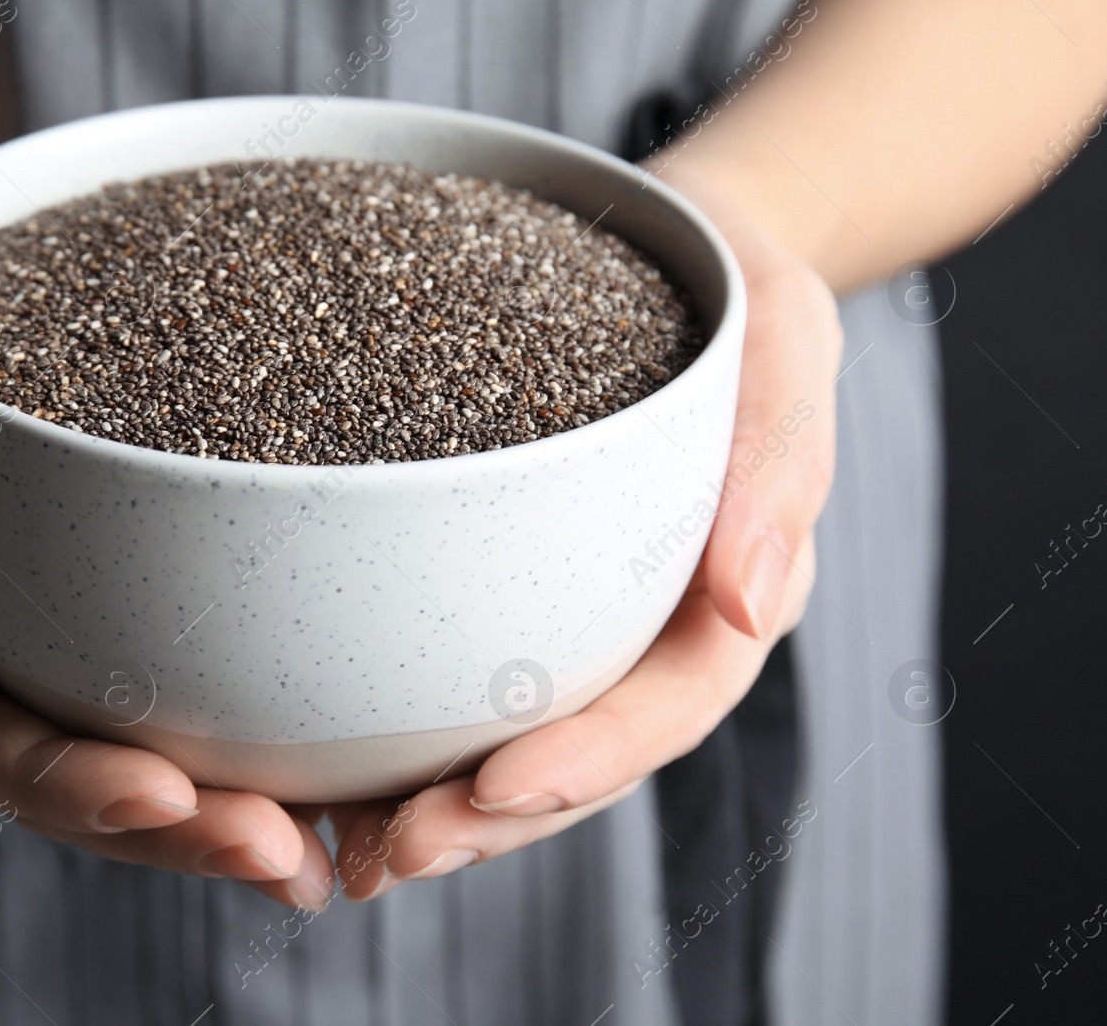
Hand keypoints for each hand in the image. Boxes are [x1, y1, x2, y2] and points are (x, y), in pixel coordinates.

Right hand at [0, 178, 336, 910]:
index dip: (63, 779)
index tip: (163, 795)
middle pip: (72, 777)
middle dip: (177, 833)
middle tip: (284, 856)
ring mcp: (54, 629)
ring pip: (140, 750)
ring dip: (230, 813)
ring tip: (331, 848)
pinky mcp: (120, 586)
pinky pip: (187, 672)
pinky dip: (256, 734)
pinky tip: (339, 771)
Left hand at [329, 163, 842, 899]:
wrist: (676, 252)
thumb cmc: (735, 288)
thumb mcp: (781, 339)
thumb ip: (777, 459)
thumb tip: (751, 602)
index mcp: (723, 596)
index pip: (667, 704)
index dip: (589, 759)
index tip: (496, 788)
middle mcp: (650, 629)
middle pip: (580, 756)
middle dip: (490, 820)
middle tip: (388, 853)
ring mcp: (582, 619)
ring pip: (514, 742)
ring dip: (435, 809)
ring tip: (339, 847)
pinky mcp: (515, 588)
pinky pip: (462, 676)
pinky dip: (402, 734)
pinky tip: (325, 766)